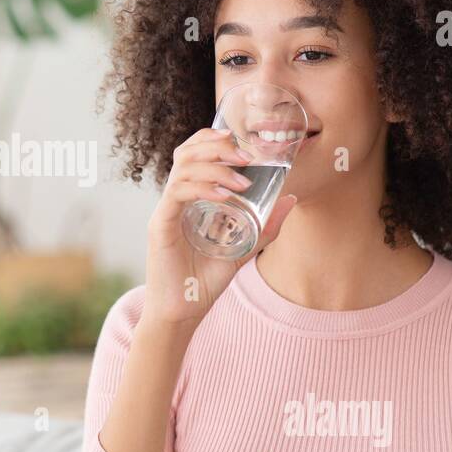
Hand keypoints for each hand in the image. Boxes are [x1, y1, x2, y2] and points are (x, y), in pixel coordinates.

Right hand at [142, 128, 297, 325]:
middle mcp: (175, 199)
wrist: (183, 312)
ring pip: (182, 168)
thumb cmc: (204, 281)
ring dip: (216, 167)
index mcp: (190, 198)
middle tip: (246, 156)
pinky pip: (177, 193)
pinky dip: (202, 188)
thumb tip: (290, 200)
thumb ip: (265, 227)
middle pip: (186, 152)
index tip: (242, 142)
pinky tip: (225, 196)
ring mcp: (166, 210)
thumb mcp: (243, 249)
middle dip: (217, 146)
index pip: (194, 153)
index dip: (214, 140)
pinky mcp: (161, 225)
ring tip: (242, 182)